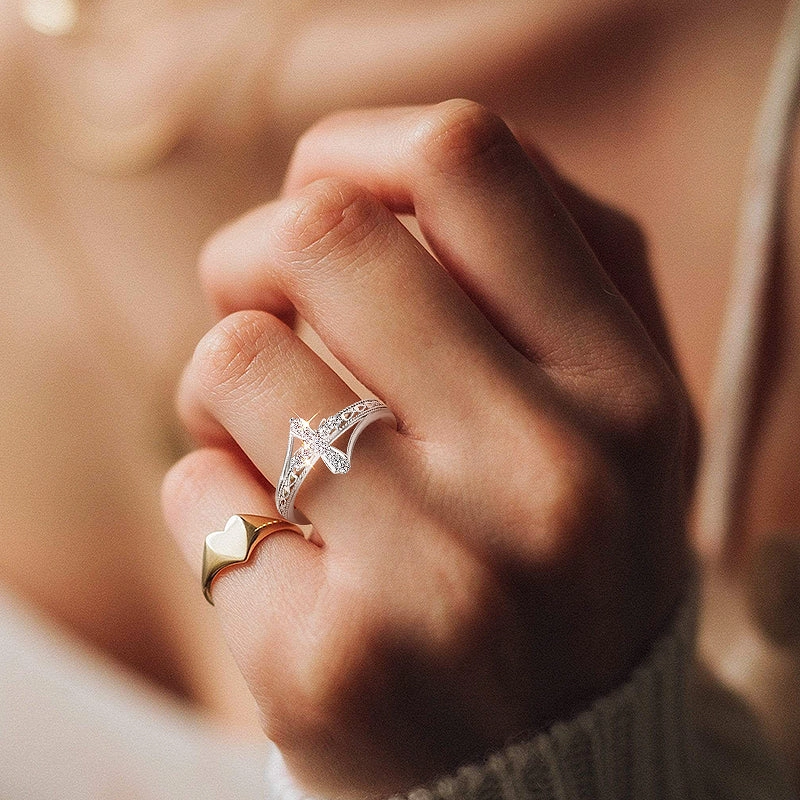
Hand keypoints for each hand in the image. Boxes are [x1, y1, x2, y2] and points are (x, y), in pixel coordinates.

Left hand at [163, 100, 692, 798]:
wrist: (548, 769)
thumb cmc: (564, 564)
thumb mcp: (612, 417)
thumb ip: (542, 270)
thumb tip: (397, 163)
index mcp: (624, 392)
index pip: (466, 162)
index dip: (358, 147)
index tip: (321, 191)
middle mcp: (546, 477)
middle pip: (322, 236)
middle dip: (253, 255)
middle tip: (259, 305)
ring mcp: (436, 577)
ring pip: (232, 359)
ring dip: (221, 384)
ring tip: (270, 439)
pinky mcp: (327, 662)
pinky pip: (196, 492)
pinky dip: (211, 496)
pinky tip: (278, 545)